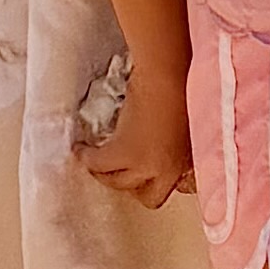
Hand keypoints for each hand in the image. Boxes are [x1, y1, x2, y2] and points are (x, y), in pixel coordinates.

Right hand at [77, 49, 192, 212]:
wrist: (168, 73)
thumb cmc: (182, 90)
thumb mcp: (188, 126)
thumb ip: (179, 147)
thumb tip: (165, 152)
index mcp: (184, 165)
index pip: (164, 195)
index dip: (148, 187)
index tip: (140, 178)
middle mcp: (165, 172)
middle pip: (141, 195)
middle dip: (129, 185)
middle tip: (117, 169)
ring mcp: (144, 165)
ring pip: (116, 182)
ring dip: (104, 173)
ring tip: (95, 161)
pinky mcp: (124, 152)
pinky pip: (98, 164)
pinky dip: (87, 158)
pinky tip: (81, 150)